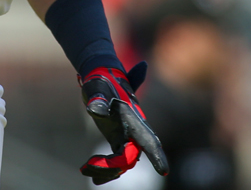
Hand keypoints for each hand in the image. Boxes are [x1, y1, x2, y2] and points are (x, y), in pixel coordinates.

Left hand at [80, 62, 168, 184]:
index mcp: (134, 119)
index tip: (164, 171)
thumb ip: (98, 100)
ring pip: (122, 162)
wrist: (100, 76)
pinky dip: (104, 168)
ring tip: (86, 170)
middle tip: (91, 169)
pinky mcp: (117, 139)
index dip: (157, 156)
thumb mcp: (98, 89)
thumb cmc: (101, 81)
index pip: (149, 140)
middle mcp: (134, 130)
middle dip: (113, 167)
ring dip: (106, 169)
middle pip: (130, 157)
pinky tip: (90, 174)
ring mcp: (126, 136)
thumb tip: (94, 110)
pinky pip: (115, 160)